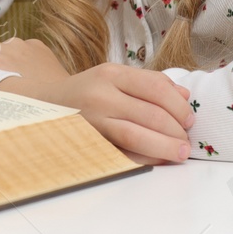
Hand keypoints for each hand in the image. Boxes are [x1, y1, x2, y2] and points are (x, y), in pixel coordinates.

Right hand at [0, 63, 194, 164]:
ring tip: (180, 152)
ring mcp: (92, 120)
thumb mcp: (113, 76)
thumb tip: (185, 96)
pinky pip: (121, 153)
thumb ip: (150, 83)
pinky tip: (157, 160)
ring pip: (136, 135)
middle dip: (176, 130)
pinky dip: (144, 159)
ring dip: (165, 146)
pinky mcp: (87, 141)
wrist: (43, 105)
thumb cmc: (85, 91)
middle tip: (187, 140)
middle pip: (150, 113)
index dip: (178, 106)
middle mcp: (100, 94)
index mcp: (110, 73)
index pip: (155, 87)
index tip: (190, 119)